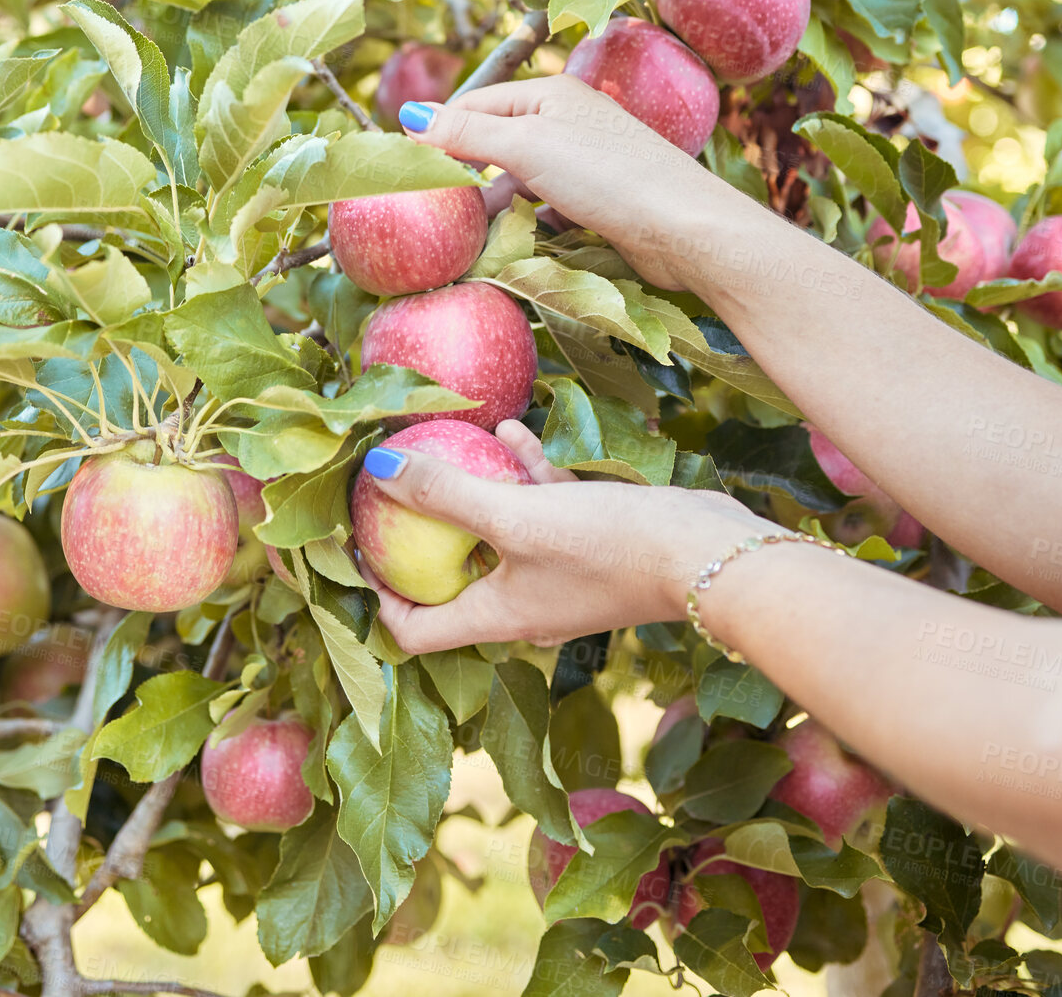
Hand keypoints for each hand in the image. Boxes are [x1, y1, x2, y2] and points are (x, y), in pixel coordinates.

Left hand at [357, 420, 765, 652]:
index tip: (353, 545)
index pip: (412, 630)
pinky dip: (523, 476)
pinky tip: (515, 431)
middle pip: (450, 576)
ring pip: (497, 534)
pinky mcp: (589, 546)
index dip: (375, 595)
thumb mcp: (517, 516)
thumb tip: (378, 470)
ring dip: (474, 490)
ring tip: (452, 442)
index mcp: (494, 617)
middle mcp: (521, 606)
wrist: (708, 555)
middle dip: (421, 531)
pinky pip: (540, 511)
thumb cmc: (609, 547)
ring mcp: (557, 577)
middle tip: (392, 484)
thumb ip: (447, 493)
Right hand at [398, 75, 699, 287]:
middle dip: (466, 175)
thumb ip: (467, 132)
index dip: (439, 132)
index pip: (476, 105)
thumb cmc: (605, 174)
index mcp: (549, 93)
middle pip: (496, 144)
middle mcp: (567, 121)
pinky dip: (526, 224)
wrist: (681, 226)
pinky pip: (545, 208)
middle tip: (433, 210)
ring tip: (466, 236)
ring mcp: (584, 162)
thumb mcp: (526, 145)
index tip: (405, 167)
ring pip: (520, 181)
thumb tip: (410, 116)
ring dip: (495, 206)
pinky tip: (510, 246)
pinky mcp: (597, 201)